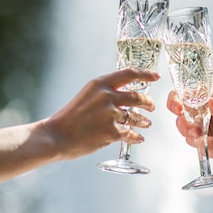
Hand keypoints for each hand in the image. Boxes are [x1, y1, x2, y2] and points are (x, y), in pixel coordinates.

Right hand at [46, 68, 160, 159]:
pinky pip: (130, 134)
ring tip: (146, 123)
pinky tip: (138, 138)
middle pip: (138, 97)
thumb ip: (104, 94)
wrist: (56, 136)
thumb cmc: (68, 118)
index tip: (156, 76)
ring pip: (137, 117)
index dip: (146, 74)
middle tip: (151, 107)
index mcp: (100, 84)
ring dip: (144, 121)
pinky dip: (136, 137)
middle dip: (148, 103)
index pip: (130, 73)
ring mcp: (110, 114)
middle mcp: (107, 96)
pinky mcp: (111, 132)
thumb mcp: (86, 96)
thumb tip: (122, 98)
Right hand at [166, 86, 212, 159]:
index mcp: (206, 97)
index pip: (182, 95)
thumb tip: (212, 103)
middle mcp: (201, 113)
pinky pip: (205, 151)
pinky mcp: (210, 144)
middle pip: (182, 121)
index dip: (175, 101)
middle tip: (199, 132)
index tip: (179, 109)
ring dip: (206, 143)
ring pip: (191, 138)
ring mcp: (205, 130)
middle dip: (188, 128)